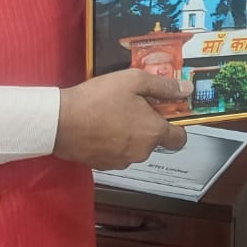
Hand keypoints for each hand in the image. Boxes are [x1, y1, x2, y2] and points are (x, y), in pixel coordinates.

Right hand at [53, 69, 189, 169]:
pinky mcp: (104, 165)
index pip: (179, 139)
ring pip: (134, 146)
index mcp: (153, 132)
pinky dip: (113, 142)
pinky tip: (100, 126)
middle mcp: (141, 152)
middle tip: (131, 104)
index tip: (167, 112)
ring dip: (129, 133)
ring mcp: (122, 161)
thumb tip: (187, 89)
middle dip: (146, 124)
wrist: (60, 121)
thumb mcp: (134, 81)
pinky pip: (116, 152)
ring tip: (112, 113)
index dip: (176, 125)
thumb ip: (163, 86)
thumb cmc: (98, 98)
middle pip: (154, 140)